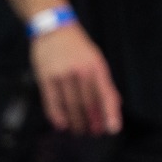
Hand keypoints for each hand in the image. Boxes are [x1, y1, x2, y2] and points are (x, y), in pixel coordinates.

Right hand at [31, 21, 122, 135]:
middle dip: (92, 121)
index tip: (112, 129)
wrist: (53, 28)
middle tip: (93, 133)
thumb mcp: (96, 59)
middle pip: (88, 103)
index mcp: (96, 66)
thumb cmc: (78, 47)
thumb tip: (115, 103)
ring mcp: (62, 75)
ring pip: (71, 105)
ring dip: (76, 122)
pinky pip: (52, 102)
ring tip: (79, 130)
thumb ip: (104, 81)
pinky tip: (62, 125)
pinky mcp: (46, 78)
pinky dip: (57, 115)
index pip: (106, 94)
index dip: (110, 113)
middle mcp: (80, 71)